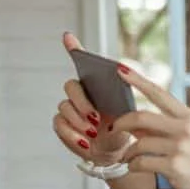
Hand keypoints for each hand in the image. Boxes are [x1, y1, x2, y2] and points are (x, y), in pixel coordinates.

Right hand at [52, 33, 132, 162]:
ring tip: (93, 133)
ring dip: (78, 121)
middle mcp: (80, 93)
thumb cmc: (123, 128)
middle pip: (71, 86)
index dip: (73, 48)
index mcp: (96, 84)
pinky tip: (84, 142)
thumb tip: (123, 75)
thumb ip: (124, 96)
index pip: (81, 60)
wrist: (116, 152)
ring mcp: (69, 109)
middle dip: (82, 101)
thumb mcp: (129, 113)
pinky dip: (72, 135)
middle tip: (94, 116)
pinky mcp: (63, 125)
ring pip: (64, 107)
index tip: (68, 36)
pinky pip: (60, 125)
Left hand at [112, 65, 189, 188]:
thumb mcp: (189, 139)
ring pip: (138, 143)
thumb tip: (133, 125)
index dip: (138, 80)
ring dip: (127, 152)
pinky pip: (141, 162)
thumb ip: (162, 129)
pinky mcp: (175, 166)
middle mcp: (185, 127)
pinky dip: (133, 166)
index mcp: (189, 116)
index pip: (159, 93)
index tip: (120, 69)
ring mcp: (181, 147)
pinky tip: (135, 168)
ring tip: (127, 158)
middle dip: (121, 123)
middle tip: (112, 130)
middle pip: (141, 117)